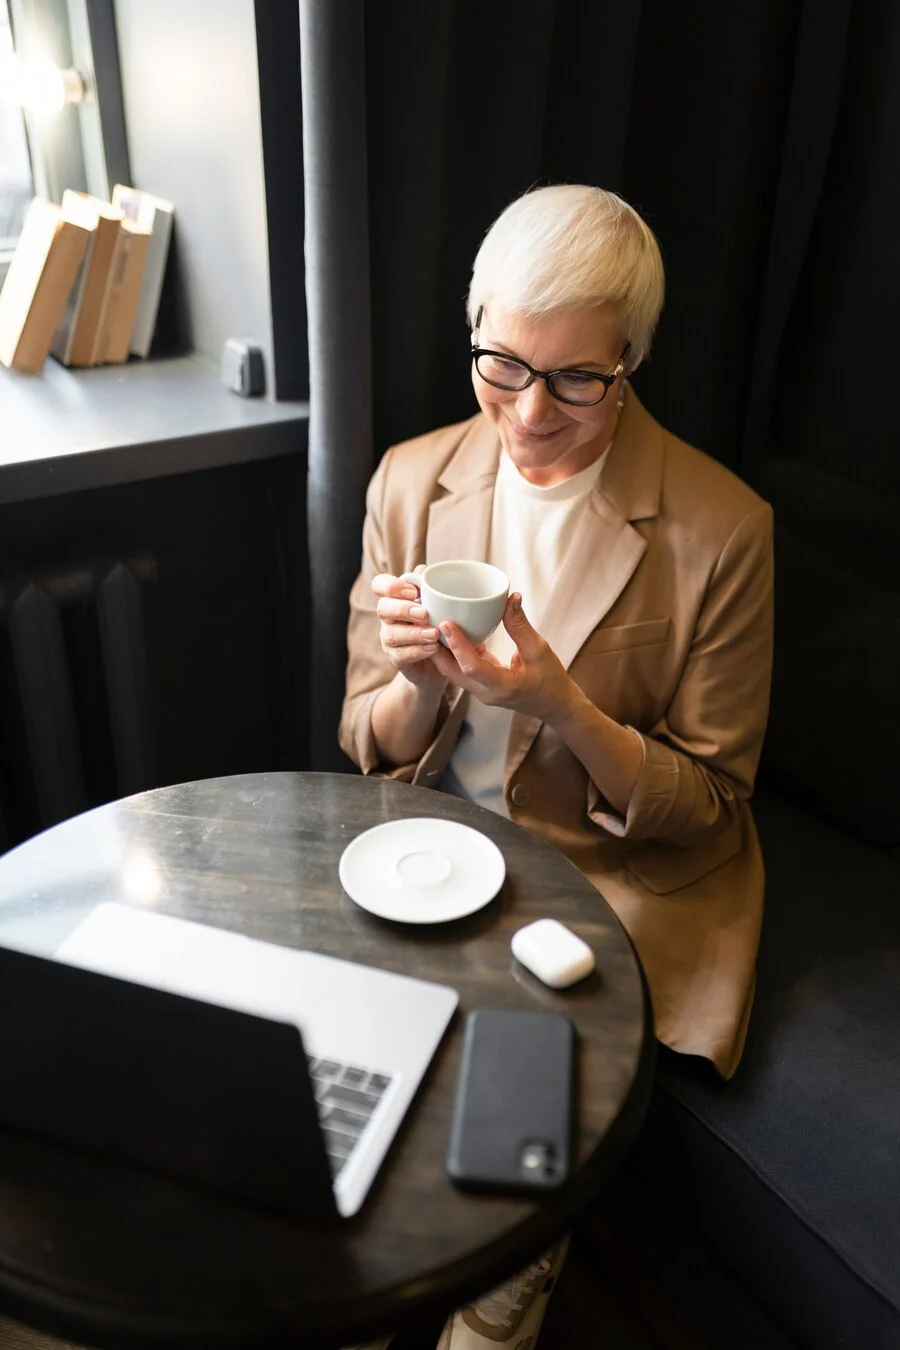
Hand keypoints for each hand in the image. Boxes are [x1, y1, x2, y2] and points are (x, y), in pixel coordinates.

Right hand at [372, 569, 444, 688]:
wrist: (442, 659)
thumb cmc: (437, 623)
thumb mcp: (438, 605)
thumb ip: (430, 588)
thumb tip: (422, 570)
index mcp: (395, 598)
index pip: (380, 585)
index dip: (391, 586)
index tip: (413, 591)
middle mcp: (388, 617)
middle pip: (383, 608)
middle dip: (403, 609)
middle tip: (424, 613)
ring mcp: (389, 638)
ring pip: (391, 634)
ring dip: (414, 633)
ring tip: (434, 634)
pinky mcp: (396, 658)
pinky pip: (401, 655)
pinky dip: (418, 651)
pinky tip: (433, 648)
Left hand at [430, 593, 580, 723]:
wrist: (553, 703)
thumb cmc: (550, 678)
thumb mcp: (539, 650)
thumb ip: (520, 625)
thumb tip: (510, 597)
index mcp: (504, 685)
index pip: (473, 667)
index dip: (457, 645)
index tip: (447, 623)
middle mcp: (487, 693)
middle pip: (452, 671)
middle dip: (437, 647)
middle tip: (428, 619)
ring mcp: (480, 692)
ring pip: (452, 672)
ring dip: (440, 650)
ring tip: (431, 624)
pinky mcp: (479, 687)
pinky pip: (459, 670)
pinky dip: (452, 653)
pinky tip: (447, 633)